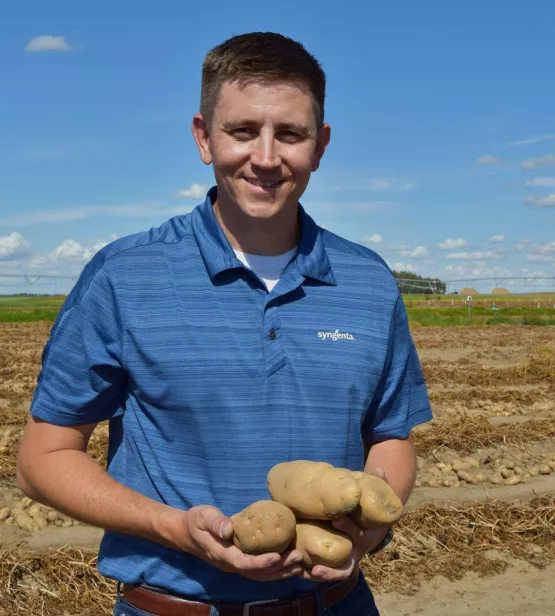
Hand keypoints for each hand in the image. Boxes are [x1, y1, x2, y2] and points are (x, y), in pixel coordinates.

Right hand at [181, 505, 304, 581]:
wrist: (188, 533)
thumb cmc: (197, 521)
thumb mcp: (203, 517)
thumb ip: (215, 522)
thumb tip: (228, 529)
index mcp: (222, 554)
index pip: (243, 563)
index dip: (260, 562)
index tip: (276, 557)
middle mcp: (230, 564)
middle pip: (257, 573)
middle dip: (278, 568)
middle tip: (297, 557)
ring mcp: (236, 565)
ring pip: (260, 575)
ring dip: (280, 572)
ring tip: (299, 563)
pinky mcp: (241, 561)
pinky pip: (260, 570)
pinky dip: (276, 570)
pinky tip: (289, 565)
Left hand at [295, 467, 391, 583]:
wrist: (369, 522)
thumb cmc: (369, 506)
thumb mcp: (374, 495)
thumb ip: (378, 483)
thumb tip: (380, 469)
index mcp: (366, 535)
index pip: (359, 535)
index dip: (349, 527)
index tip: (337, 519)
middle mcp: (355, 551)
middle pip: (345, 559)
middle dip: (331, 561)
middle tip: (317, 560)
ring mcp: (343, 557)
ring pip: (335, 572)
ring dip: (323, 574)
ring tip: (308, 573)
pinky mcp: (331, 559)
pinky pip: (323, 571)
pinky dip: (312, 573)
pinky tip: (298, 571)